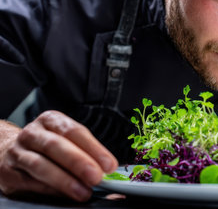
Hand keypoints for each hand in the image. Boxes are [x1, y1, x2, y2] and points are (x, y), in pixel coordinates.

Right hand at [0, 111, 117, 201]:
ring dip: (65, 180)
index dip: (94, 148)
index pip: (74, 131)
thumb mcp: (65, 141)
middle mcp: (33, 133)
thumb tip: (110, 171)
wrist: (7, 151)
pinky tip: (64, 194)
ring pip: (40, 165)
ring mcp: (18, 152)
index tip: (109, 164)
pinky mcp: (9, 173)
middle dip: (79, 162)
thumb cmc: (45, 147)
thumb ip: (87, 153)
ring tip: (83, 192)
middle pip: (56, 146)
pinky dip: (49, 189)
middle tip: (97, 177)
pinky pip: (30, 182)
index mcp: (51, 120)